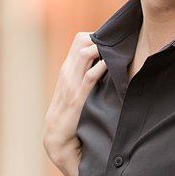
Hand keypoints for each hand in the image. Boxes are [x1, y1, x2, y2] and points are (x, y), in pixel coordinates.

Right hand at [43, 32, 106, 175]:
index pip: (80, 40)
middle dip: (101, 39)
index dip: (97, 38)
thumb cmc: (71, 114)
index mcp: (67, 69)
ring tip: (116, 55)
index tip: (112, 45)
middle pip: (81, 40)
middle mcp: (68, 72)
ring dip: (102, 49)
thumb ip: (85, 76)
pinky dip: (101, 68)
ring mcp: (71, 84)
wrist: (57, 137)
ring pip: (84, 53)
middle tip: (116, 49)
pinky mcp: (77, 98)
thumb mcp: (75, 90)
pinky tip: (111, 66)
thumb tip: (107, 64)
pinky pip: (90, 77)